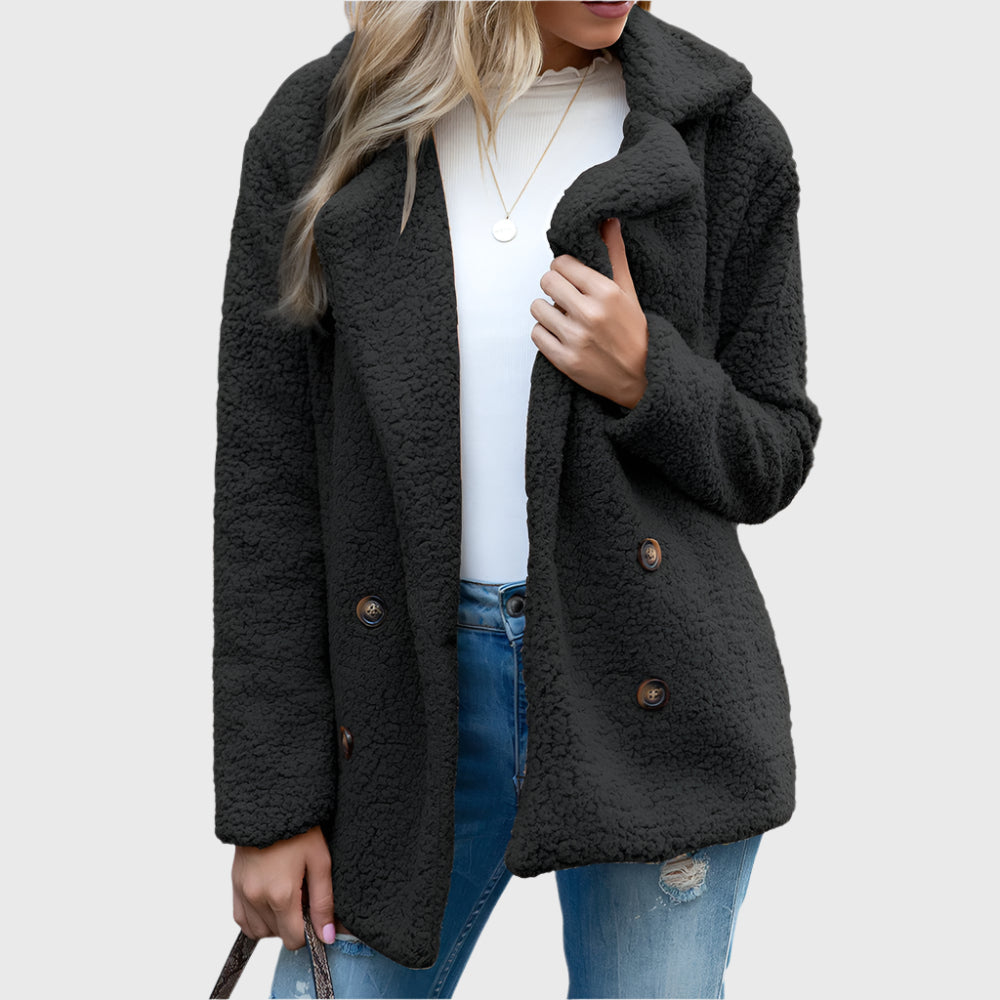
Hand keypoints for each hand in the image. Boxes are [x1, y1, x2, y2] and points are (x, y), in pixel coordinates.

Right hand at [232, 824, 349, 949]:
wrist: (270, 804)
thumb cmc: (299, 829)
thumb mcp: (320, 862)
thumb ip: (323, 903)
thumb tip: (327, 936)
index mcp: (281, 894)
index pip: (294, 938)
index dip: (309, 929)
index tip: (314, 909)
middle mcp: (257, 898)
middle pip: (277, 935)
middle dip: (293, 922)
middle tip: (302, 893)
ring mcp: (242, 892)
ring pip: (259, 931)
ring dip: (274, 922)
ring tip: (287, 894)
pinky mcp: (234, 885)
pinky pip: (242, 919)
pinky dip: (257, 917)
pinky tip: (270, 897)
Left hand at [529, 217, 648, 408]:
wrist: (642, 377)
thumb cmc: (635, 333)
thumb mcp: (628, 291)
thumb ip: (614, 254)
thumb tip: (608, 221)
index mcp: (606, 292)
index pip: (562, 263)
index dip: (564, 268)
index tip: (571, 277)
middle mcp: (589, 314)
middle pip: (547, 281)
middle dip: (554, 286)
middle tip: (566, 296)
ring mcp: (575, 338)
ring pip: (537, 307)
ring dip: (547, 310)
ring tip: (563, 316)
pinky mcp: (565, 360)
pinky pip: (536, 334)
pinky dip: (545, 333)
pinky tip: (560, 334)